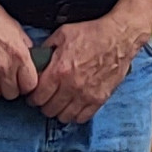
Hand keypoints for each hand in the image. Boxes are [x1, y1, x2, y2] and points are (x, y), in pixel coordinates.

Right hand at [0, 0, 40, 101]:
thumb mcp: (14, 27)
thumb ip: (24, 46)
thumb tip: (30, 59)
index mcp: (19, 55)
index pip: (30, 85)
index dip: (25, 84)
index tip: (20, 81)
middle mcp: (4, 67)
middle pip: (12, 94)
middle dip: (8, 86)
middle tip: (1, 76)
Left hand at [30, 11, 145, 123]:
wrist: (119, 36)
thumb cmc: (92, 33)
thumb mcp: (63, 34)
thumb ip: (47, 49)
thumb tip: (37, 60)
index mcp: (59, 71)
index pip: (37, 97)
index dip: (33, 97)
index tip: (34, 95)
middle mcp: (71, 86)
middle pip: (49, 110)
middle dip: (44, 105)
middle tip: (46, 98)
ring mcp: (86, 95)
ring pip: (64, 117)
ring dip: (59, 111)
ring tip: (60, 103)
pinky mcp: (100, 99)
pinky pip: (82, 118)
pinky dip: (76, 115)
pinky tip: (74, 106)